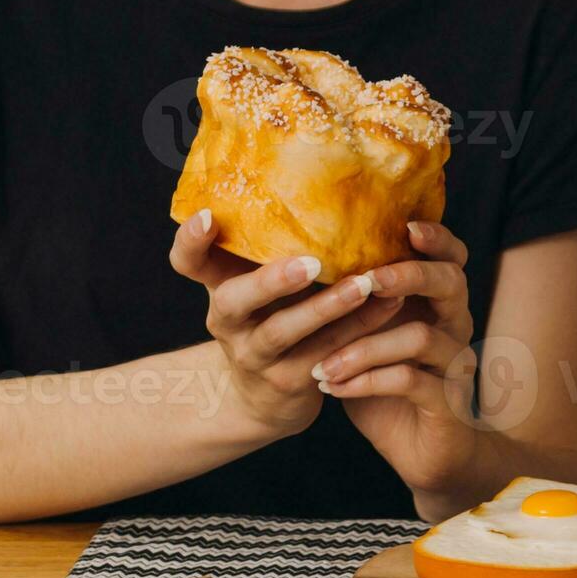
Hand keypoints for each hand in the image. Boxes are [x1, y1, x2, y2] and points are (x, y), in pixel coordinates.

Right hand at [171, 209, 402, 441]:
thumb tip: (323, 179)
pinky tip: (389, 306)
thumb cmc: (270, 319)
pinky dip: (359, 329)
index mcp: (217, 286)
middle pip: (232, 301)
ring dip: (328, 307)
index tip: (208, 215)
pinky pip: (325, 354)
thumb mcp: (258, 285)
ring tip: (365, 285)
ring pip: (284, 332)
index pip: (187, 262)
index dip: (190, 241)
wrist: (264, 399)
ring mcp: (254, 356)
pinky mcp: (287, 383)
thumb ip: (272, 246)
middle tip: (311, 264)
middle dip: (271, 281)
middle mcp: (227, 321)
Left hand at [314, 222, 486, 497]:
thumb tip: (292, 268)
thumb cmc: (388, 391)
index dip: (436, 238)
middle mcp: (454, 328)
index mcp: (439, 306)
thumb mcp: (365, 342)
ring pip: (421, 336)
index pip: (451, 258)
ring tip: (324, 361)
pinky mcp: (446, 404)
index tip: (404, 226)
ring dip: (365, 345)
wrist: (427, 455)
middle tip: (365, 281)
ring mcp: (454, 366)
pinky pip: (410, 382)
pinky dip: (366, 381)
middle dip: (406, 276)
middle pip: (449, 283)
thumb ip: (346, 308)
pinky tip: (334, 387)